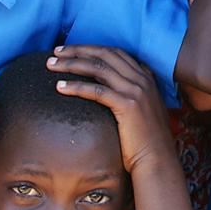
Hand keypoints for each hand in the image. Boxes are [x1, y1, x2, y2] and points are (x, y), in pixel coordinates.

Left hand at [45, 46, 177, 175]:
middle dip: (78, 50)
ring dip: (71, 64)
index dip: (91, 48)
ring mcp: (136, 91)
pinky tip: (59, 87)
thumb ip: (130, 96)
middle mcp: (142, 80)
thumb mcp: (142, 112)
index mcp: (146, 78)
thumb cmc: (146, 142)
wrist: (158, 161)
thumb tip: (107, 92)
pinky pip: (96, 91)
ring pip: (98, 68)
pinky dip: (76, 86)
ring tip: (51, 65)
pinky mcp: (128, 105)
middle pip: (104, 54)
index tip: (71, 49)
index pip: (115, 52)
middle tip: (56, 51)